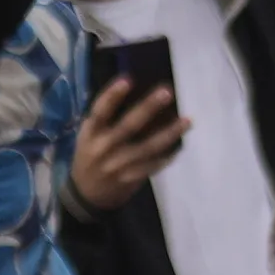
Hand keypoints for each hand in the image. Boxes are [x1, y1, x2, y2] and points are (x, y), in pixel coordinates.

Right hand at [65, 75, 181, 212]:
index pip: (100, 111)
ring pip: (147, 147)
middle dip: (148, 108)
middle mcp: (104, 148)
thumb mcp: (88, 137)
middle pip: (128, 126)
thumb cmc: (89, 157)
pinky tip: (180, 145)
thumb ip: (105, 121)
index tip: (128, 79)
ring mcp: (118, 165)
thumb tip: (137, 96)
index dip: (112, 96)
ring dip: (169, 133)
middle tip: (167, 91)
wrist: (87, 195)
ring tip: (187, 120)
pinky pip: (153, 166)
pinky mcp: (131, 179)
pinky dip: (167, 156)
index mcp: (90, 134)